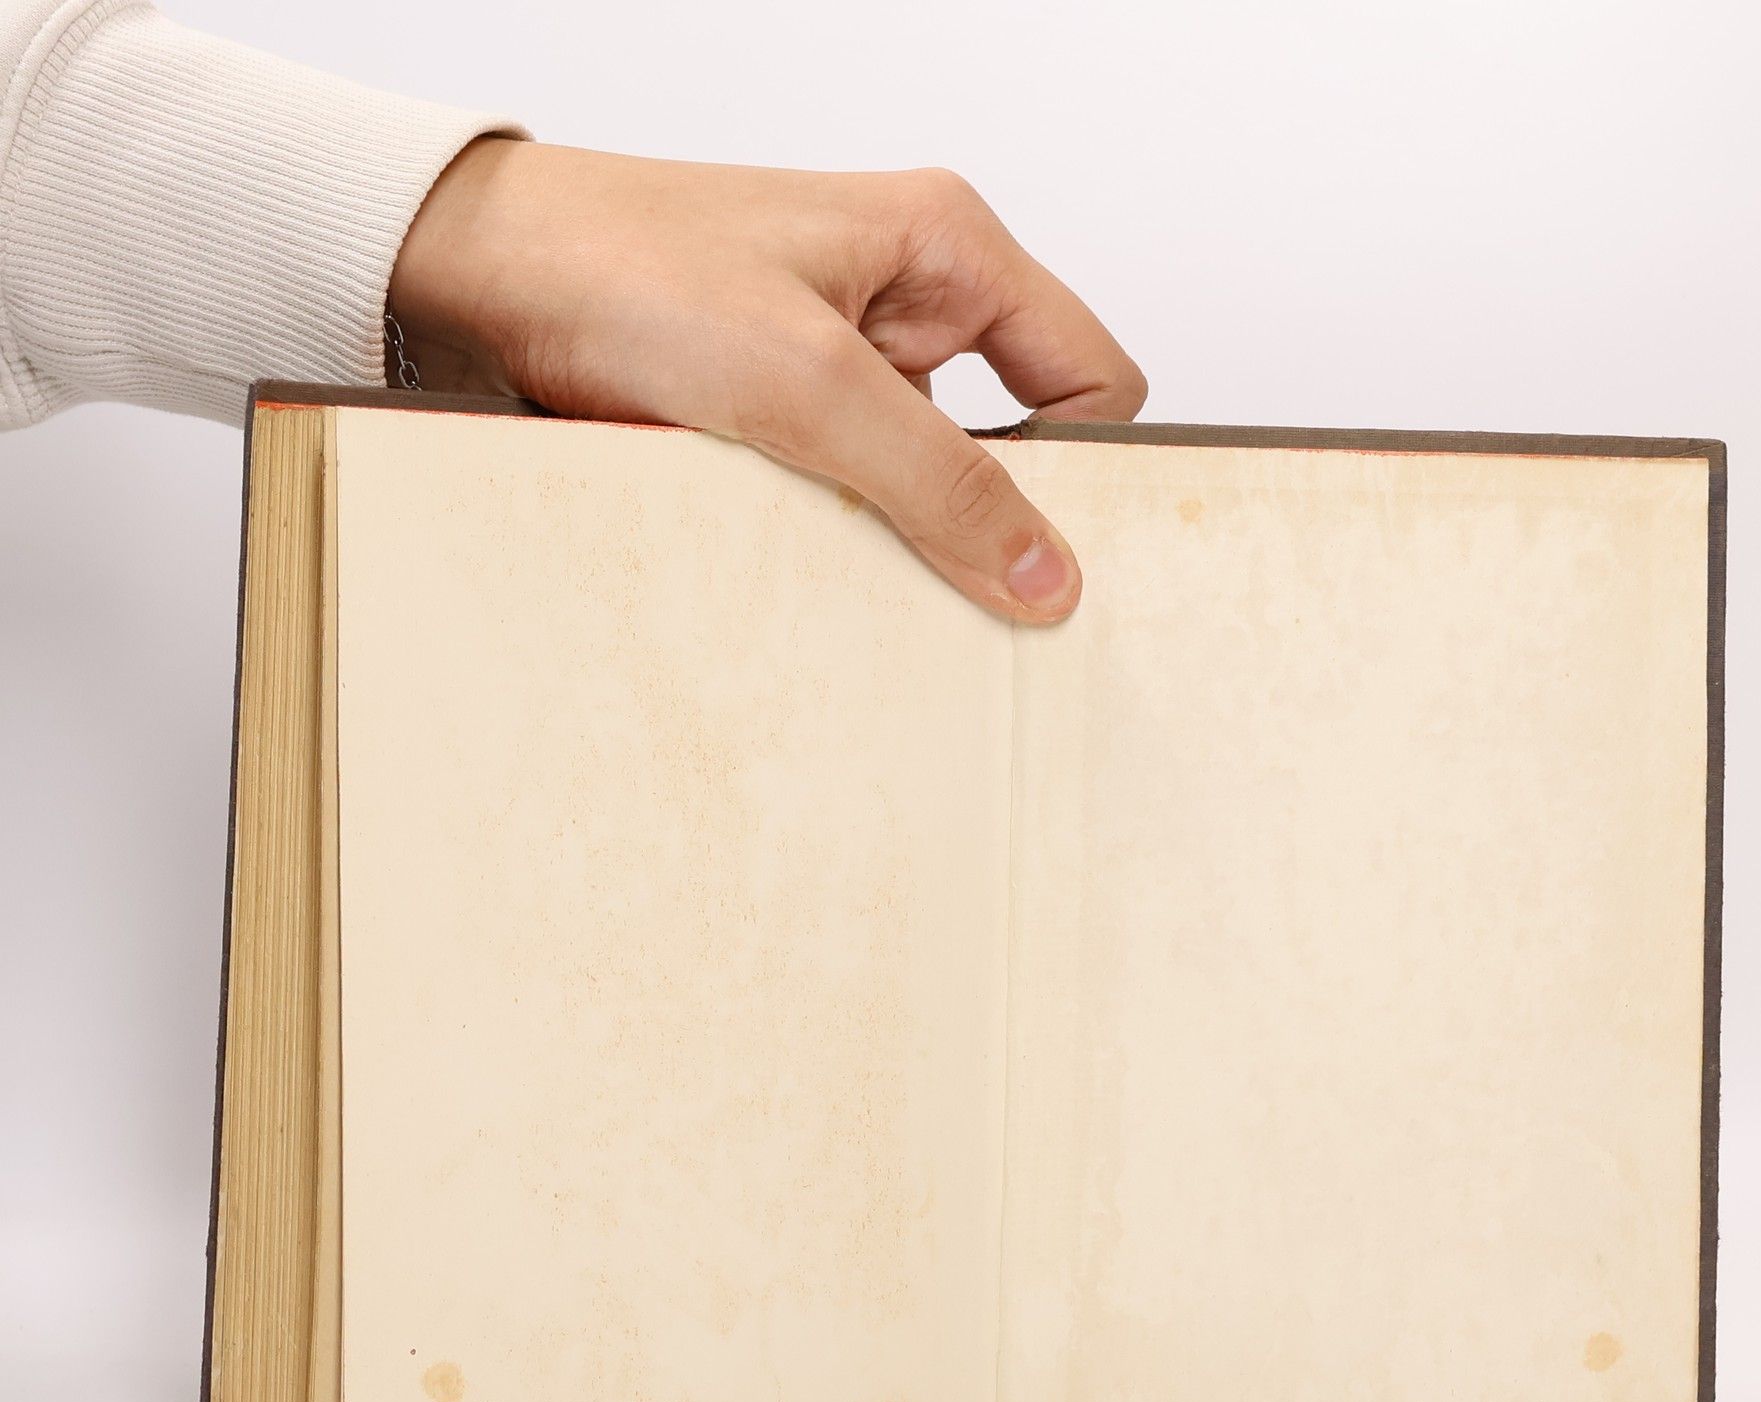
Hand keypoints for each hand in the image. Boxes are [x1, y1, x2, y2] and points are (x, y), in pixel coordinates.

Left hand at [387, 140, 1146, 622]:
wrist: (474, 275)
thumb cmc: (622, 265)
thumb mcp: (804, 382)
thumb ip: (939, 481)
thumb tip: (1049, 574)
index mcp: (950, 251)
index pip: (1090, 378)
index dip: (1089, 472)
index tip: (1059, 563)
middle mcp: (908, 302)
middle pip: (1013, 443)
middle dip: (988, 522)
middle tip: (964, 597)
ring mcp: (842, 363)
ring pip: (924, 483)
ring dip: (895, 535)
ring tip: (844, 561)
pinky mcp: (781, 414)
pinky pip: (847, 497)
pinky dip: (831, 536)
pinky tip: (792, 556)